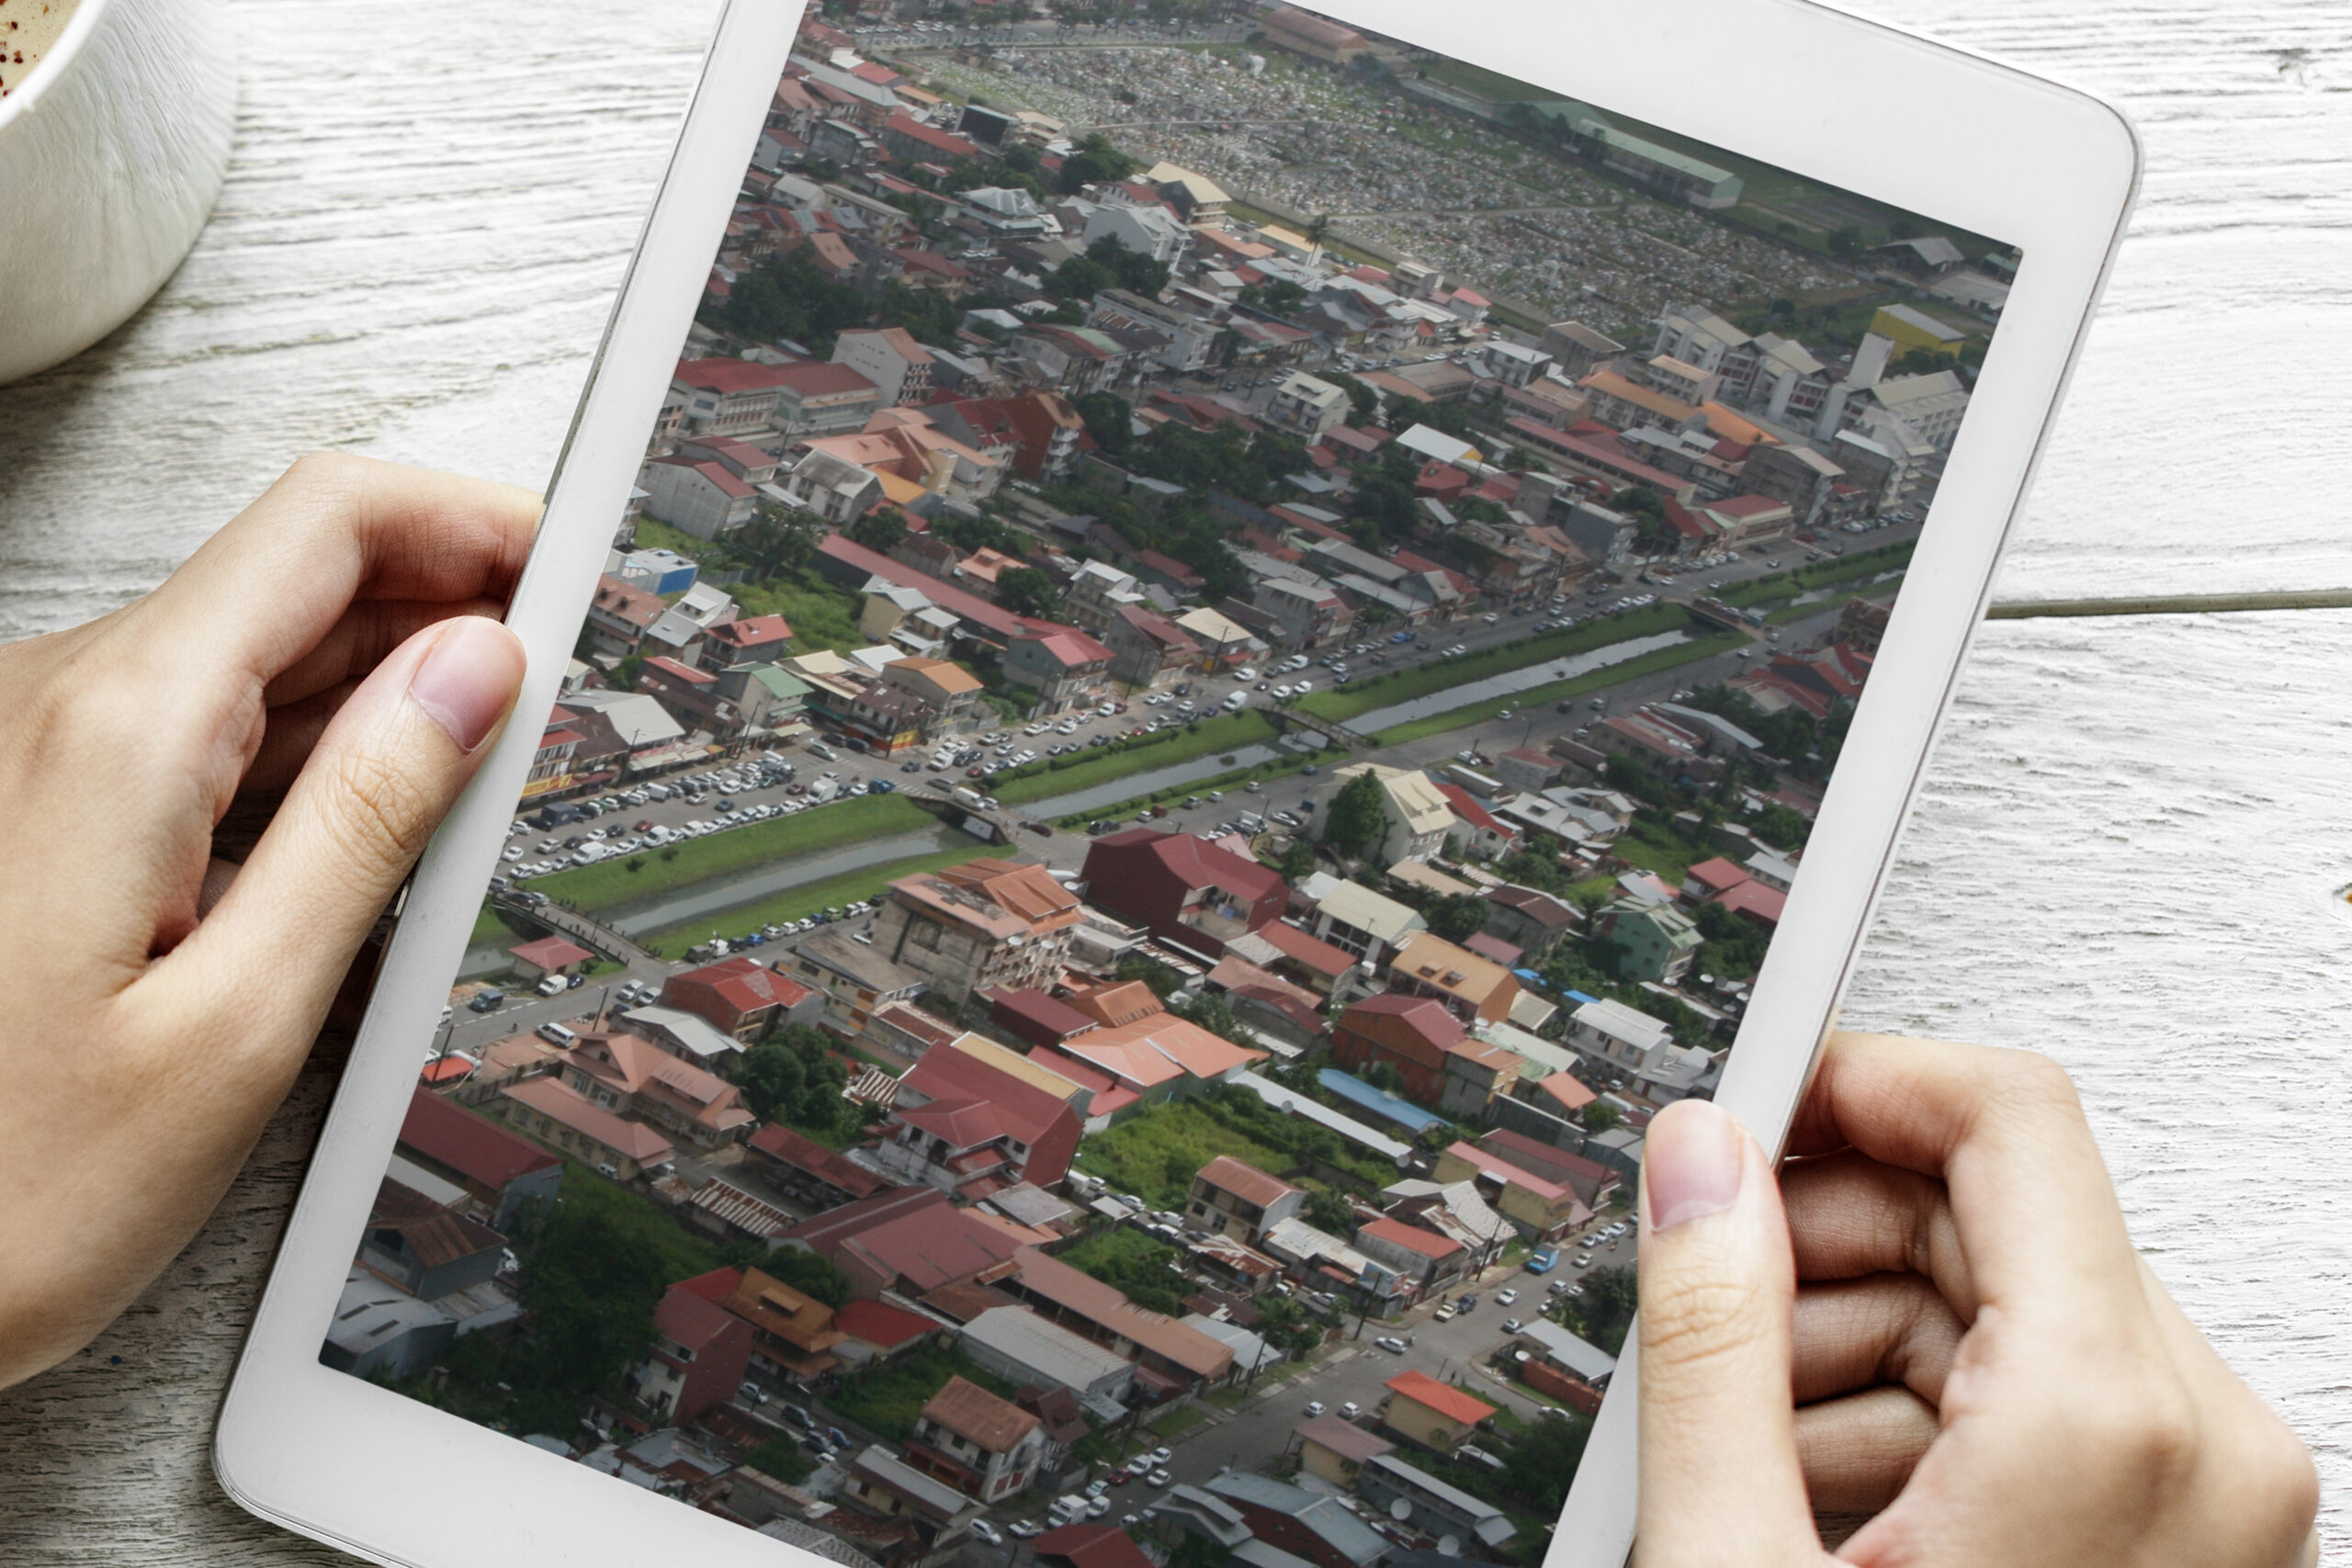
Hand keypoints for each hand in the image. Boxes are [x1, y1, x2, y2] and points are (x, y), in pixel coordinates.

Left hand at [0, 455, 533, 1388]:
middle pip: (296, 573)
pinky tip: (368, 814)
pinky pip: (194, 721)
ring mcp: (31, 748)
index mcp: (117, 734)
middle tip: (563, 685)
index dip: (472, 520)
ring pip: (250, 648)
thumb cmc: (1, 1191)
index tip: (570, 566)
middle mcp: (54, 708)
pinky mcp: (29, 800)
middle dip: (447, 603)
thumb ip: (369, 823)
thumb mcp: (239, 1022)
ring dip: (380, 681)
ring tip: (487, 767)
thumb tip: (475, 674)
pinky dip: (302, 743)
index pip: (329, 522)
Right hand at [1635, 1032, 2317, 1566]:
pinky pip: (2042, 1403)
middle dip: (1819, 1246)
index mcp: (2112, 1427)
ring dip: (1849, 1342)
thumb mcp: (1737, 1555)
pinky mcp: (2181, 1538)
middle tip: (1712, 1311)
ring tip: (1753, 1448)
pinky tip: (1819, 1492)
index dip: (1856, 1084)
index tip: (1751, 1111)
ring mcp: (2207, 1501)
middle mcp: (2204, 1450)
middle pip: (1991, 1215)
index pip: (2010, 1111)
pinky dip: (1914, 1418)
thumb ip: (1710, 1342)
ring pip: (2004, 1309)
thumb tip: (1698, 1167)